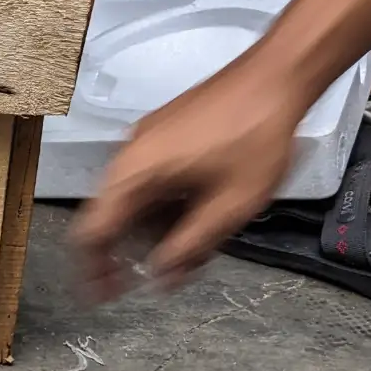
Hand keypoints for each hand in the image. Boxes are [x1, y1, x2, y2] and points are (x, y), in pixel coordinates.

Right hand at [71, 57, 307, 300]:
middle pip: (112, 218)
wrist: (277, 75)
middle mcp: (131, 155)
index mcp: (136, 173)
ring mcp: (148, 142)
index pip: (93, 231)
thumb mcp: (228, 208)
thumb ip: (188, 247)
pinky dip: (166, 207)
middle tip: (155, 280)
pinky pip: (152, 181)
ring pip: (137, 201)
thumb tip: (160, 277)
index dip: (93, 269)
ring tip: (190, 254)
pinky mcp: (166, 135)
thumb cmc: (256, 136)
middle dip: (132, 254)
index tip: (100, 295)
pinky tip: (196, 220)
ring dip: (156, 232)